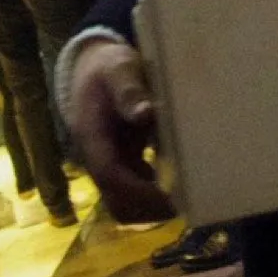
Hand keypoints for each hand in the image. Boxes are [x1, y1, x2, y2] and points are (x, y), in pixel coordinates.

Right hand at [65, 38, 175, 223]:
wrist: (90, 68)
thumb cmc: (108, 67)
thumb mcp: (118, 69)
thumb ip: (128, 89)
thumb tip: (145, 113)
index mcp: (92, 135)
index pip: (109, 175)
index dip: (137, 191)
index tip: (171, 196)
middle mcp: (97, 157)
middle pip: (115, 201)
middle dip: (147, 209)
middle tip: (186, 203)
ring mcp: (109, 162)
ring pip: (123, 202)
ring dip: (150, 207)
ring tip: (187, 198)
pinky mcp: (121, 162)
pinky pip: (133, 191)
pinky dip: (153, 194)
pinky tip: (179, 183)